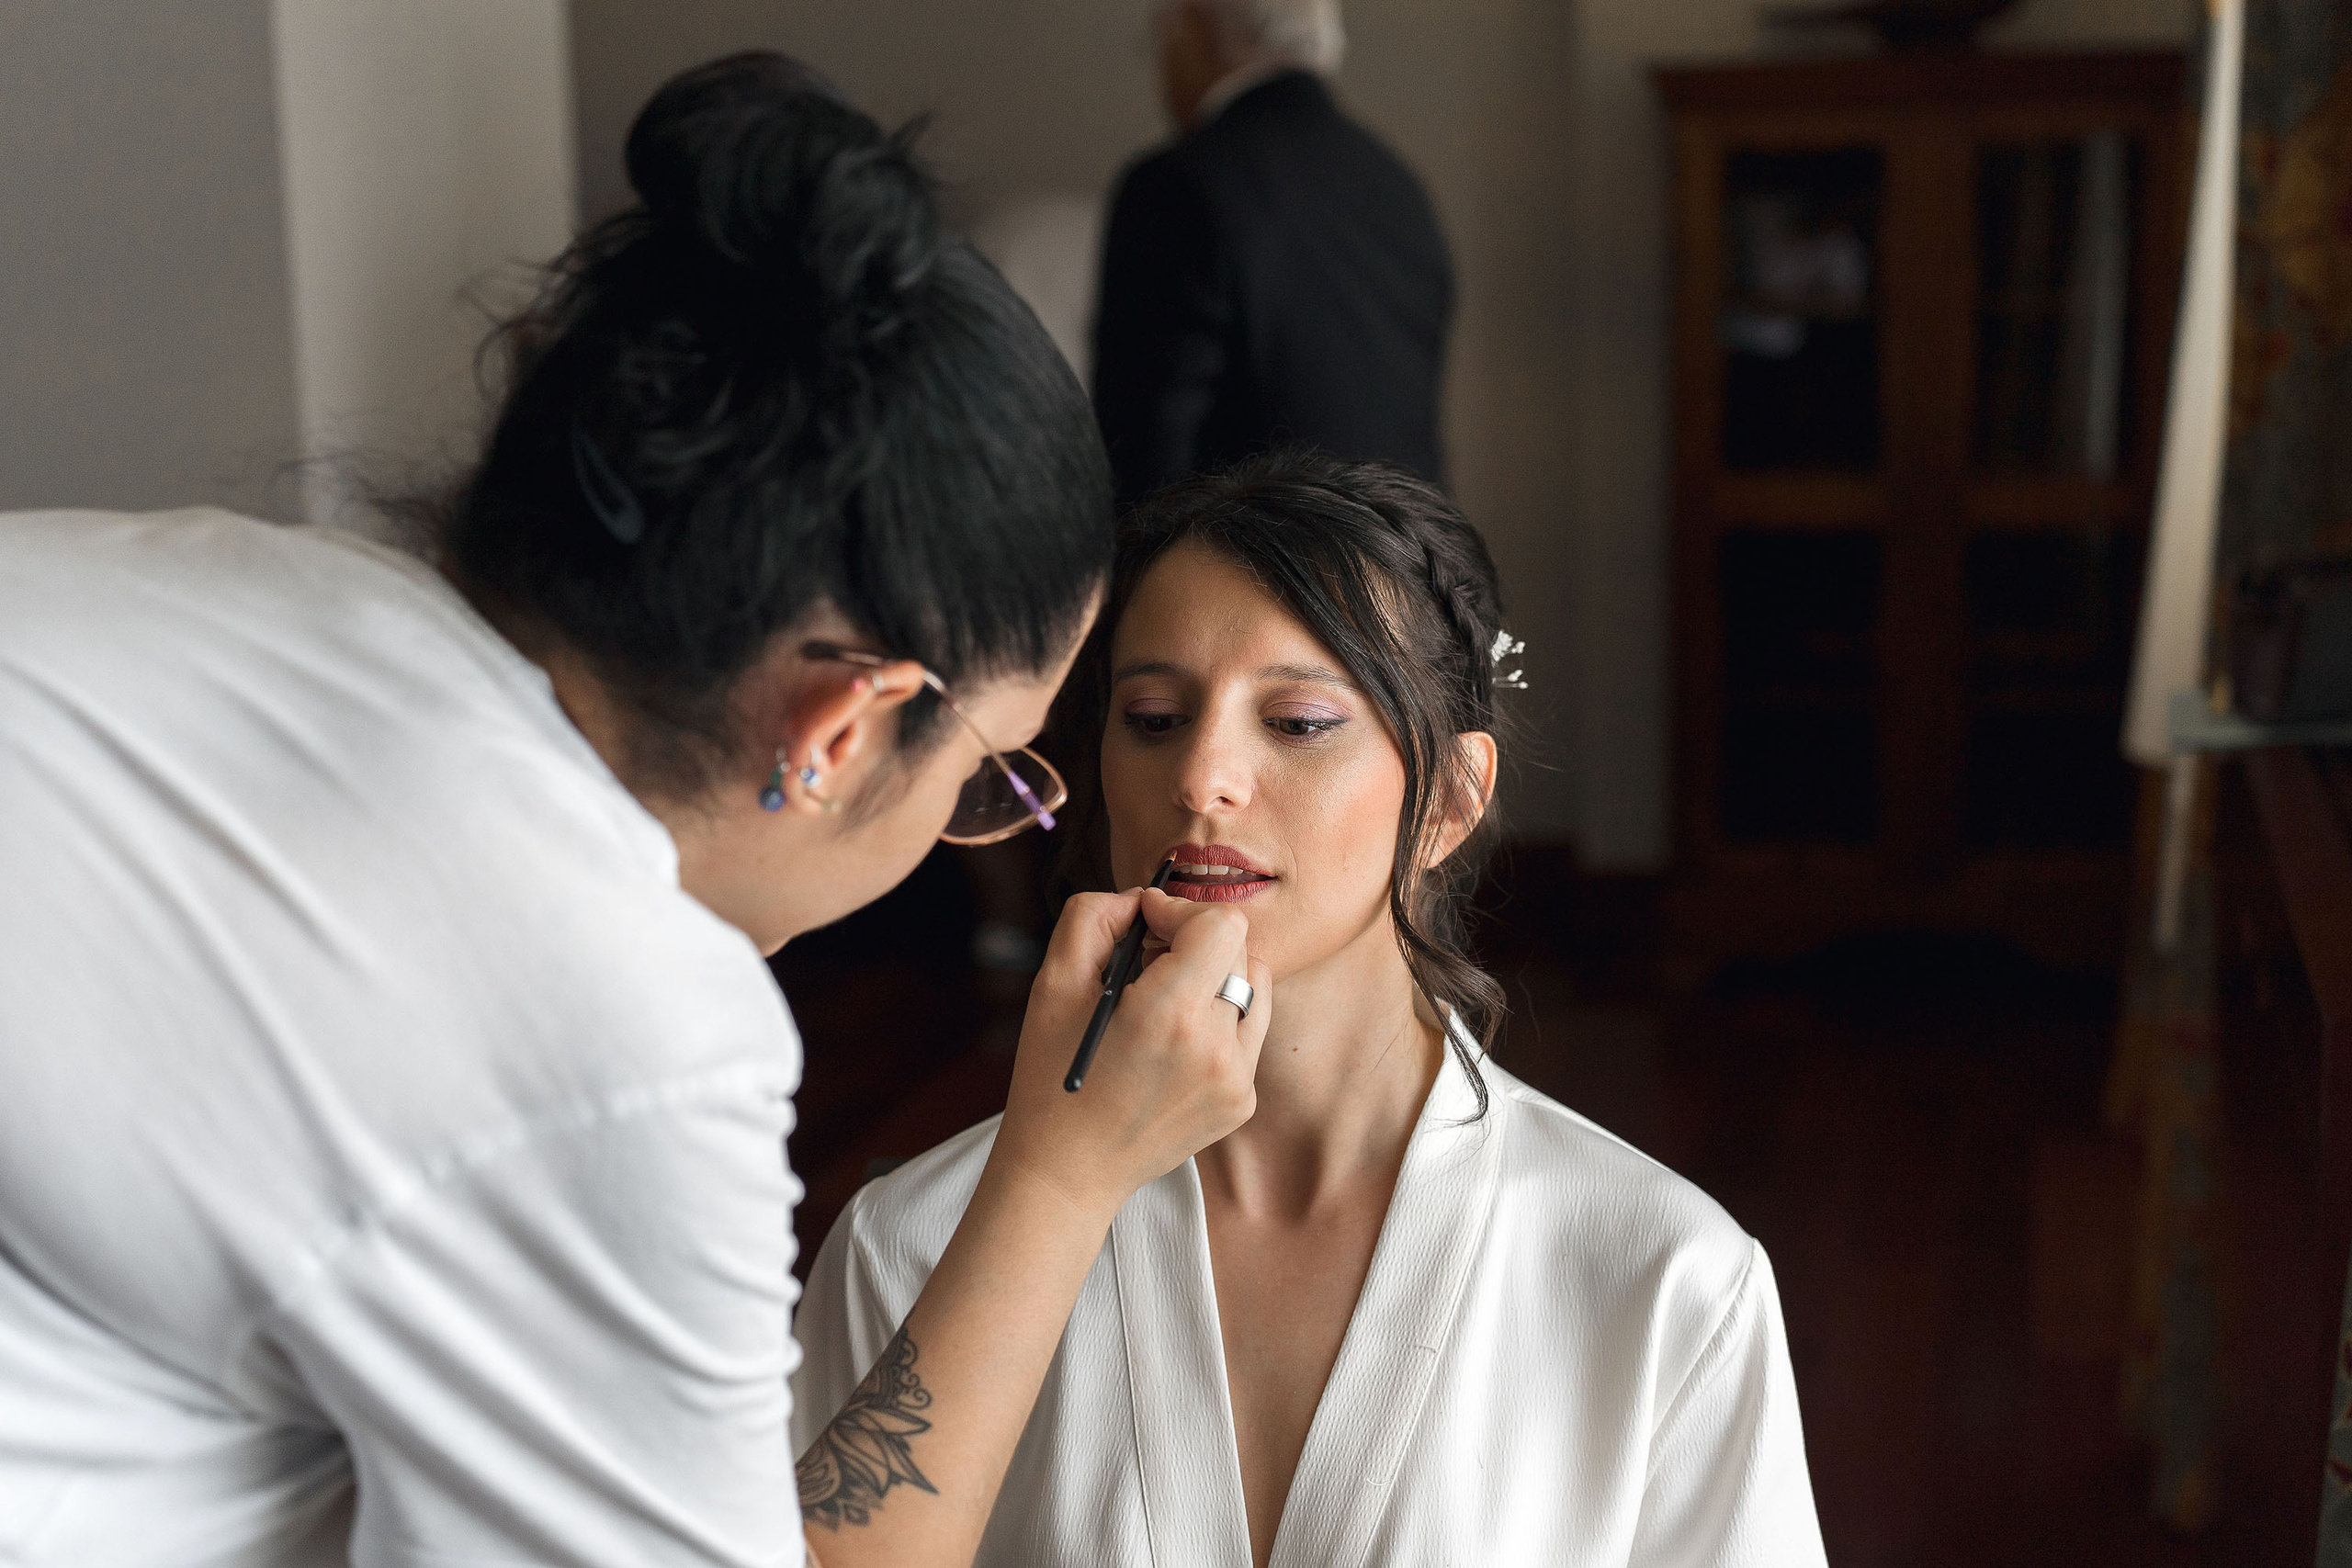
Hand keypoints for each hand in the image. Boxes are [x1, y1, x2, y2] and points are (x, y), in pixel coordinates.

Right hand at [989, 888, 1269, 1220]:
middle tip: (1145, 964)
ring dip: (1213, 979)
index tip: (1146, 927)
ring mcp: (1237, 1080)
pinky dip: (1216, 1023)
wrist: (1068, 1170)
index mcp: (1171, 1014)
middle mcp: (1217, 1049)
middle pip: (1238, 951)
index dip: (1181, 912)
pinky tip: (1170, 1047)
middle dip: (1193, 943)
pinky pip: (1247, 1033)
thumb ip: (1095, 916)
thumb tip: (1143, 898)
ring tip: (1162, 1003)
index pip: (1223, 925)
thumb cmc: (1054, 1075)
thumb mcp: (1053, 982)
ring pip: (1253, 988)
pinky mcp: (1242, 1102)